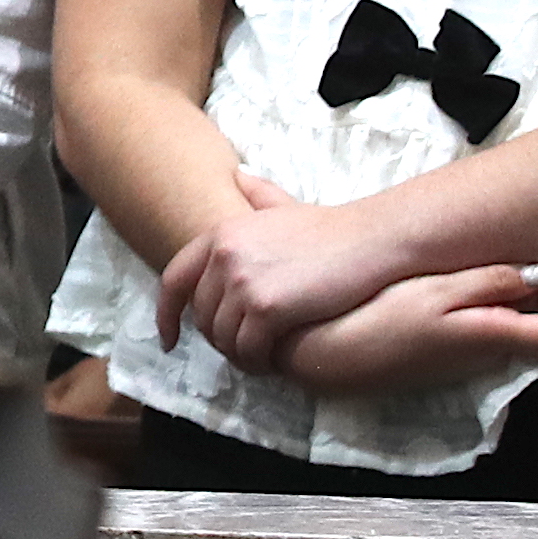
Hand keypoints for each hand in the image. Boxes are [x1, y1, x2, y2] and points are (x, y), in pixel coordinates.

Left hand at [156, 167, 395, 368]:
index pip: (175, 280)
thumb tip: (237, 175)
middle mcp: (224, 255)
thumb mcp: (281, 205)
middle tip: (243, 350)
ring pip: (224, 338)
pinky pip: (249, 350)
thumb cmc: (332, 229)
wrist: (370, 240)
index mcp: (221, 234)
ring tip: (261, 358)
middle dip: (219, 339)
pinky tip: (272, 362)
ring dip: (240, 355)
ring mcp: (243, 282)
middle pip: (202, 317)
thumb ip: (256, 195)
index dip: (166, 315)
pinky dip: (257, 363)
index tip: (168, 340)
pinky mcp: (267, 308)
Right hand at [276, 265, 537, 396]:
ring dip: (493, 298)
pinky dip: (469, 310)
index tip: (536, 273)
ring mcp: (462, 362)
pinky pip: (474, 333)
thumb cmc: (380, 319)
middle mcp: (486, 356)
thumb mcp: (437, 291)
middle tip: (490, 260)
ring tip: (456, 270)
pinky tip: (433, 291)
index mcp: (492, 337)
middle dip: (524, 291)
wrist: (327, 357)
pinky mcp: (439, 360)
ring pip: (502, 328)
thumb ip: (492, 282)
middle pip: (532, 326)